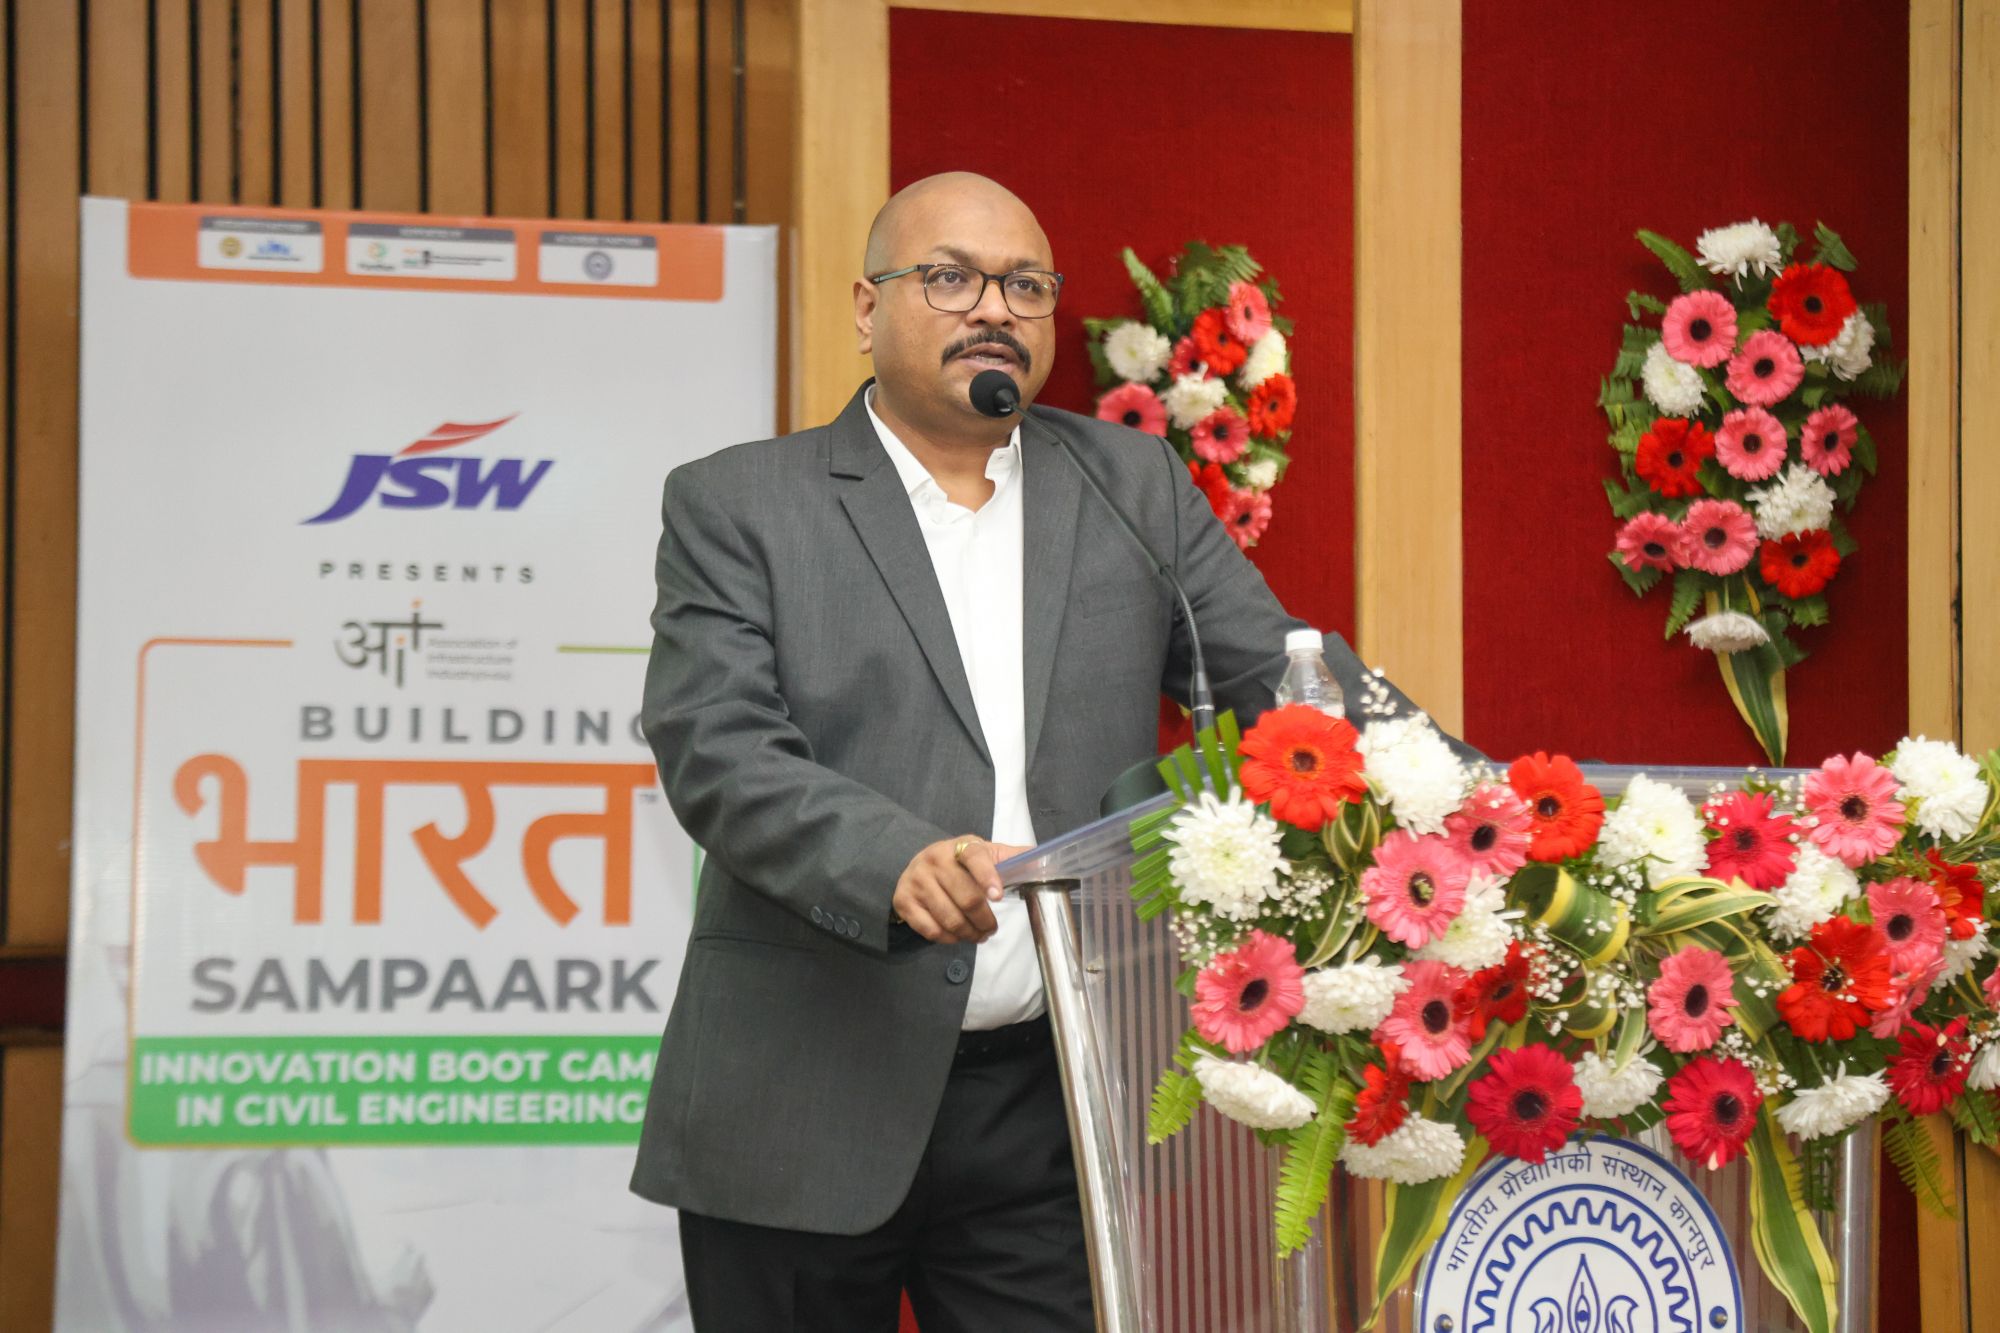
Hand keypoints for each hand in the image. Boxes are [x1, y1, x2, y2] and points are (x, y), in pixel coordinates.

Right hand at [891, 837, 1030, 943]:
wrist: (916, 865)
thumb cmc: (959, 863)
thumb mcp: (984, 853)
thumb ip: (1011, 857)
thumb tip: (1042, 857)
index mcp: (959, 847)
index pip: (975, 859)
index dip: (988, 878)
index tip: (998, 897)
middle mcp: (934, 860)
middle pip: (966, 899)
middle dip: (985, 921)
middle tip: (991, 930)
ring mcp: (916, 881)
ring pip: (950, 919)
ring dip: (969, 934)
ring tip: (977, 935)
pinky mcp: (903, 901)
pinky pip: (930, 930)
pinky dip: (948, 939)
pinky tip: (956, 935)